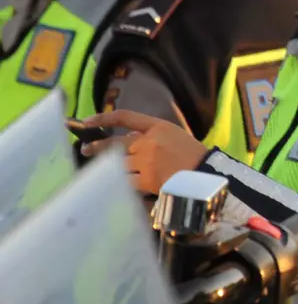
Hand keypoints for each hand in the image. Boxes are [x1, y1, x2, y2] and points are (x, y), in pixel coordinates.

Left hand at [79, 110, 207, 194]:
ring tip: (101, 172)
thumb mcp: (174, 136)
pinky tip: (113, 186)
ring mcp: (146, 161)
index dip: (103, 118)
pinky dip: (118, 184)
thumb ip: (150, 135)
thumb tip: (126, 138)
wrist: (206, 175)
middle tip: (85, 149)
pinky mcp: (146, 180)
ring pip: (117, 164)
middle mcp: (149, 142)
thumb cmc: (193, 155)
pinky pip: (124, 181)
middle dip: (96, 147)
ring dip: (108, 168)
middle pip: (114, 143)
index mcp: (158, 127)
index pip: (125, 117)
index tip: (87, 122)